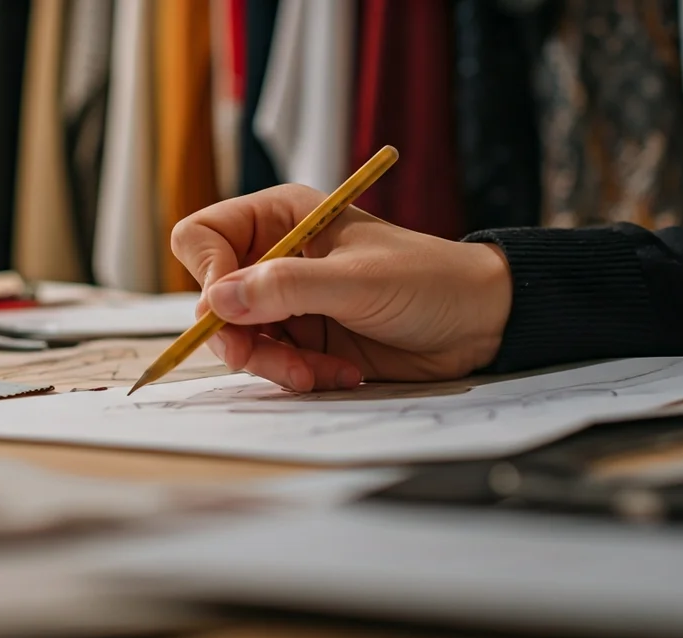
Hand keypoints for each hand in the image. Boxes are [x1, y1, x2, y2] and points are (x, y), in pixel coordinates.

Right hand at [171, 184, 512, 390]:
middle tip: (266, 361)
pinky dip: (297, 374)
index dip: (206, 273)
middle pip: (213, 298)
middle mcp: (275, 256)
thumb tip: (216, 302)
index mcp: (281, 217)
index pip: (204, 238)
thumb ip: (285, 288)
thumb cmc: (428, 281)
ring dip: (272, 363)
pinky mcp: (303, 339)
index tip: (227, 308)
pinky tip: (339, 372)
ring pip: (238, 339)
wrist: (478, 323)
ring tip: (317, 372)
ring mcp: (287, 301)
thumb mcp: (356, 281)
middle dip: (238, 335)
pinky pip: (271, 364)